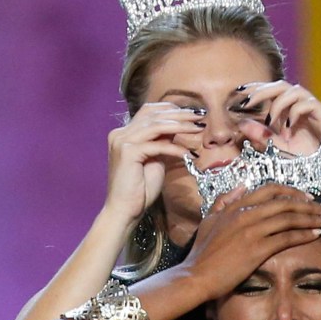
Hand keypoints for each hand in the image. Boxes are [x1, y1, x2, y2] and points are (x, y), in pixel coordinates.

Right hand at [104, 102, 204, 223]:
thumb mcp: (155, 160)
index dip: (171, 110)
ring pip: (156, 126)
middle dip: (179, 114)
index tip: (192, 113)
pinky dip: (174, 148)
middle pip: (153, 115)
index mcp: (124, 133)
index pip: (149, 112)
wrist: (125, 210)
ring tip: (198, 128)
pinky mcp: (127, 152)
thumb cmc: (140, 190)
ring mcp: (122, 141)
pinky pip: (157, 146)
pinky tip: (188, 153)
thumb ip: (162, 143)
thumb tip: (177, 127)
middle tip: (200, 115)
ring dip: (180, 125)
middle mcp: (120, 133)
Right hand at [184, 184, 320, 300]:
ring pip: (289, 218)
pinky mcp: (257, 249)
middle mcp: (245, 214)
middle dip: (308, 204)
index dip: (291, 192)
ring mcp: (252, 231)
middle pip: (284, 202)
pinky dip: (304, 234)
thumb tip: (242, 186)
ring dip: (311, 218)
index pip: (269, 190)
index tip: (305, 197)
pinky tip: (316, 234)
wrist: (196, 277)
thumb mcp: (209, 220)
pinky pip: (287, 238)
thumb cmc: (202, 254)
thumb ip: (224, 201)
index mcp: (235, 206)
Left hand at [235, 81, 320, 189]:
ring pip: (294, 91)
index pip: (271, 92)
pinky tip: (289, 130)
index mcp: (290, 110)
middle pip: (280, 85)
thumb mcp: (281, 150)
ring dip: (278, 105)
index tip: (236, 96)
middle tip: (246, 103)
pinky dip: (295, 113)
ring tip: (271, 124)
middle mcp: (301, 105)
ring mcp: (314, 108)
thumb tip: (242, 125)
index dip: (254, 90)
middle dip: (261, 91)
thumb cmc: (312, 159)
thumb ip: (264, 137)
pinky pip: (308, 104)